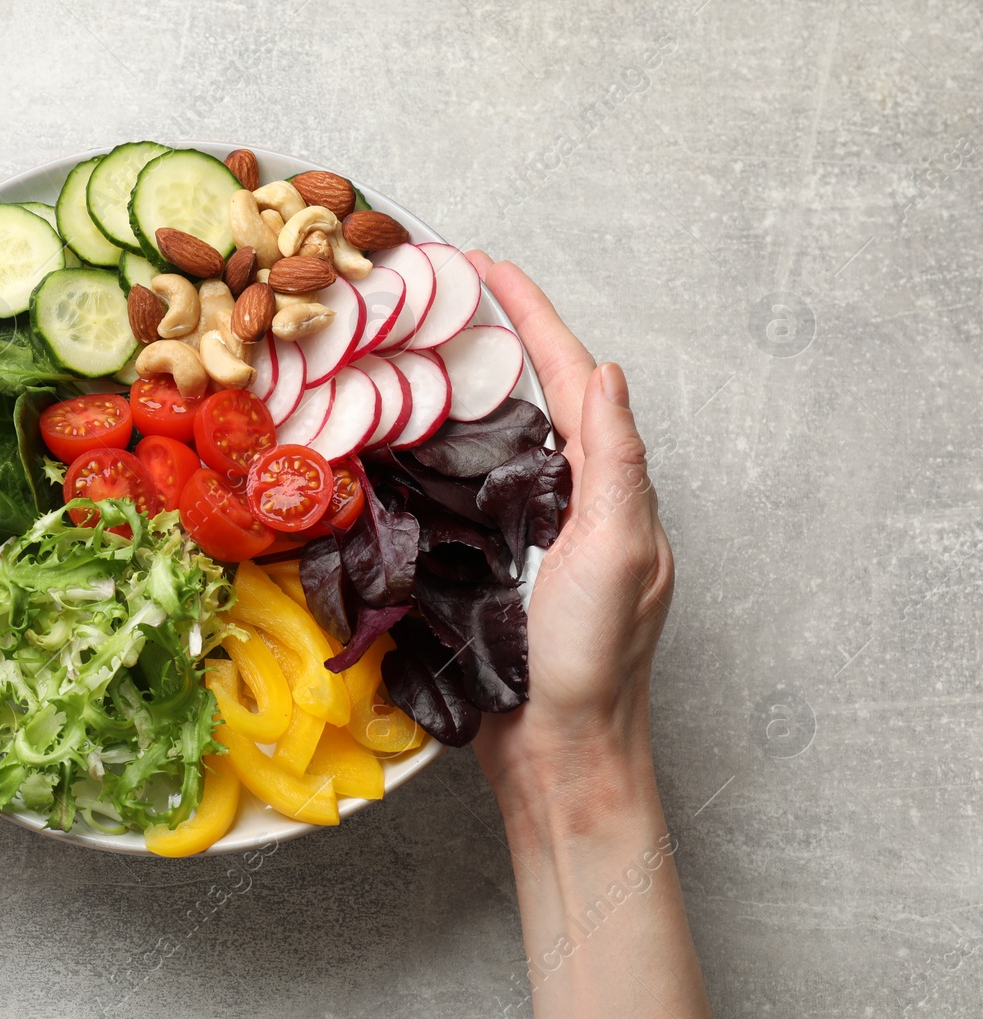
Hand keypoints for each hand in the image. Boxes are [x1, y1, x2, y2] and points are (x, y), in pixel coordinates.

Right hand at [462, 253, 674, 821]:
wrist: (558, 752)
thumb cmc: (595, 660)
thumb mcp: (620, 552)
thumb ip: (617, 463)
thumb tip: (607, 374)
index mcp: (608, 486)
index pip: (571, 378)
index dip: (530, 316)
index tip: (485, 266)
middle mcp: (569, 499)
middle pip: (532, 397)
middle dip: (491, 338)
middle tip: (435, 294)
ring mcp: (527, 531)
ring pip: (494, 440)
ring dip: (458, 388)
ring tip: (410, 346)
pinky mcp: (487, 564)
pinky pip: (461, 490)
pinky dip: (434, 451)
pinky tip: (398, 440)